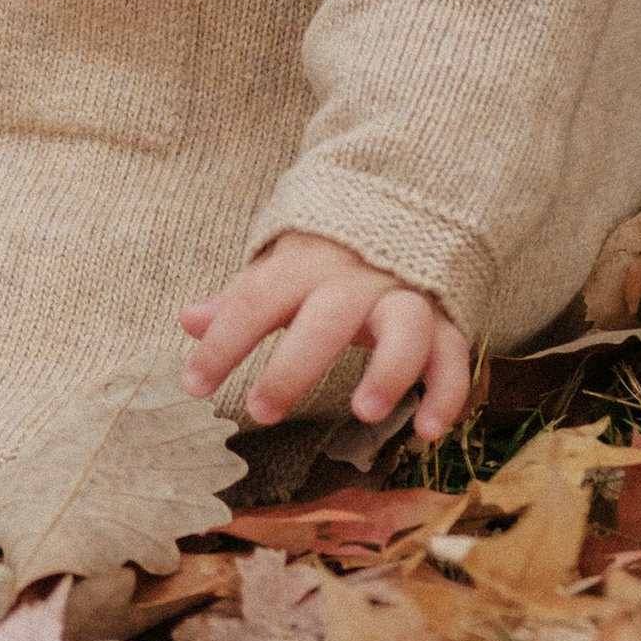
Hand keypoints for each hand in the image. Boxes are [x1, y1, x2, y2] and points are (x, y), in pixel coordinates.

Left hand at [181, 230, 471, 446]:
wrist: (405, 210)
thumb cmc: (329, 257)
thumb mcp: (282, 268)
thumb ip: (241, 299)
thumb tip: (188, 320)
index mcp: (306, 263)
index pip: (256, 300)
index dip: (223, 342)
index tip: (193, 386)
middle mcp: (356, 279)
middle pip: (326, 318)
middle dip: (294, 366)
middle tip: (260, 412)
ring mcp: (404, 296)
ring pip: (404, 327)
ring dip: (388, 370)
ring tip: (365, 412)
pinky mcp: (444, 319)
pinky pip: (452, 354)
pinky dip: (445, 392)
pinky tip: (427, 431)